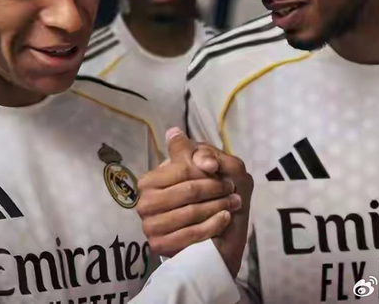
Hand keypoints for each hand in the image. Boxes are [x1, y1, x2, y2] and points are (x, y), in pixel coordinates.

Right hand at [136, 127, 252, 277]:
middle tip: (233, 189)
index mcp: (149, 181)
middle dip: (215, 189)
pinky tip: (224, 218)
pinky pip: (190, 234)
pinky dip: (213, 225)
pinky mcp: (159, 246)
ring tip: (233, 203)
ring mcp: (150, 226)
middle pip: (188, 191)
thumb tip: (174, 132)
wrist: (214, 238)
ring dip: (218, 206)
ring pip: (191, 213)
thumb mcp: (208, 168)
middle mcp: (144, 203)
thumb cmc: (208, 197)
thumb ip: (193, 151)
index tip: (222, 170)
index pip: (182, 170)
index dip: (205, 169)